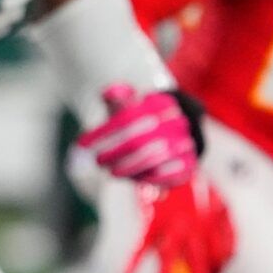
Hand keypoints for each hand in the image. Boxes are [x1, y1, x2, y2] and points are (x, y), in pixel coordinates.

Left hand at [79, 84, 196, 189]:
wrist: (176, 129)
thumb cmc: (143, 118)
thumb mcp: (130, 105)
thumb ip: (119, 99)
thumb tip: (109, 92)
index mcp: (160, 103)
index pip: (126, 119)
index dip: (102, 134)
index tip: (82, 144)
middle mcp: (176, 122)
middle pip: (137, 142)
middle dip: (113, 154)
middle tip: (98, 161)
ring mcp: (185, 143)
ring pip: (153, 159)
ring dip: (129, 168)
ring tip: (112, 171)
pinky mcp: (190, 163)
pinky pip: (172, 174)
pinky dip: (152, 179)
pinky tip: (136, 180)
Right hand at [127, 176, 234, 272]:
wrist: (171, 159)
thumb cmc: (192, 181)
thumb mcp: (215, 197)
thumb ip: (221, 220)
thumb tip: (226, 246)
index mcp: (210, 223)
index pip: (220, 253)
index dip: (219, 266)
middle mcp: (193, 228)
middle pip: (200, 262)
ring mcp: (172, 226)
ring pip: (170, 257)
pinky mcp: (153, 221)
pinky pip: (142, 245)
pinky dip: (132, 261)